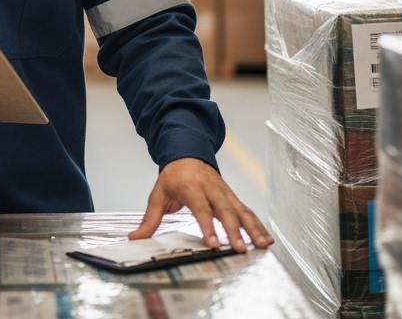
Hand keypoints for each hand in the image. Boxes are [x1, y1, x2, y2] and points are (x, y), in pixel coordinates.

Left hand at [129, 157, 272, 251]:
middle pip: (225, 211)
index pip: (201, 208)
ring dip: (253, 229)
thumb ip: (150, 219)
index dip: (207, 226)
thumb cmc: (174, 175)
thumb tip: (135, 237)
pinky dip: (258, 225)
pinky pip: (247, 212)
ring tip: (262, 245)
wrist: (188, 152)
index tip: (212, 243)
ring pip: (242, 211)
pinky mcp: (233, 198)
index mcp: (192, 187)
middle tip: (240, 249)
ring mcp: (225, 193)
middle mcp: (212, 189)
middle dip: (233, 231)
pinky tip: (266, 238)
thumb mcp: (158, 194)